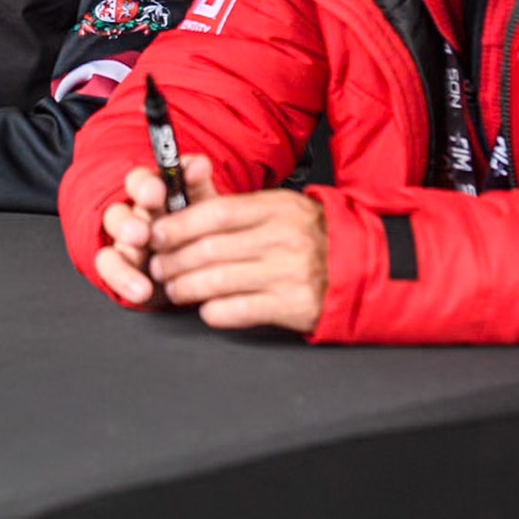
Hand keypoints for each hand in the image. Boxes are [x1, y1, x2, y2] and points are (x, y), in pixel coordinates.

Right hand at [96, 155, 217, 306]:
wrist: (194, 266)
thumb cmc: (195, 227)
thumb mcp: (202, 206)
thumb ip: (198, 184)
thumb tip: (198, 164)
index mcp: (151, 194)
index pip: (138, 182)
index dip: (144, 186)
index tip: (156, 194)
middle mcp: (132, 214)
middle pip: (118, 212)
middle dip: (128, 222)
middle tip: (142, 233)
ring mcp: (123, 242)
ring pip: (111, 243)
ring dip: (125, 250)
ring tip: (139, 260)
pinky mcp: (119, 267)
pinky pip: (110, 268)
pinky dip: (124, 279)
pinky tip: (142, 289)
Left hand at [148, 187, 327, 333]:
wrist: (361, 264)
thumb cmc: (313, 235)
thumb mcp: (281, 207)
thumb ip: (238, 209)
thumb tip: (184, 211)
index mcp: (277, 208)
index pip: (217, 212)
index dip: (179, 224)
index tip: (157, 233)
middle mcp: (282, 238)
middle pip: (210, 249)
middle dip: (173, 260)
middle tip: (157, 266)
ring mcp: (289, 273)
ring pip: (218, 281)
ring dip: (186, 287)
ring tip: (173, 288)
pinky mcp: (293, 305)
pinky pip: (239, 310)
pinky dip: (214, 311)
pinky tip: (205, 308)